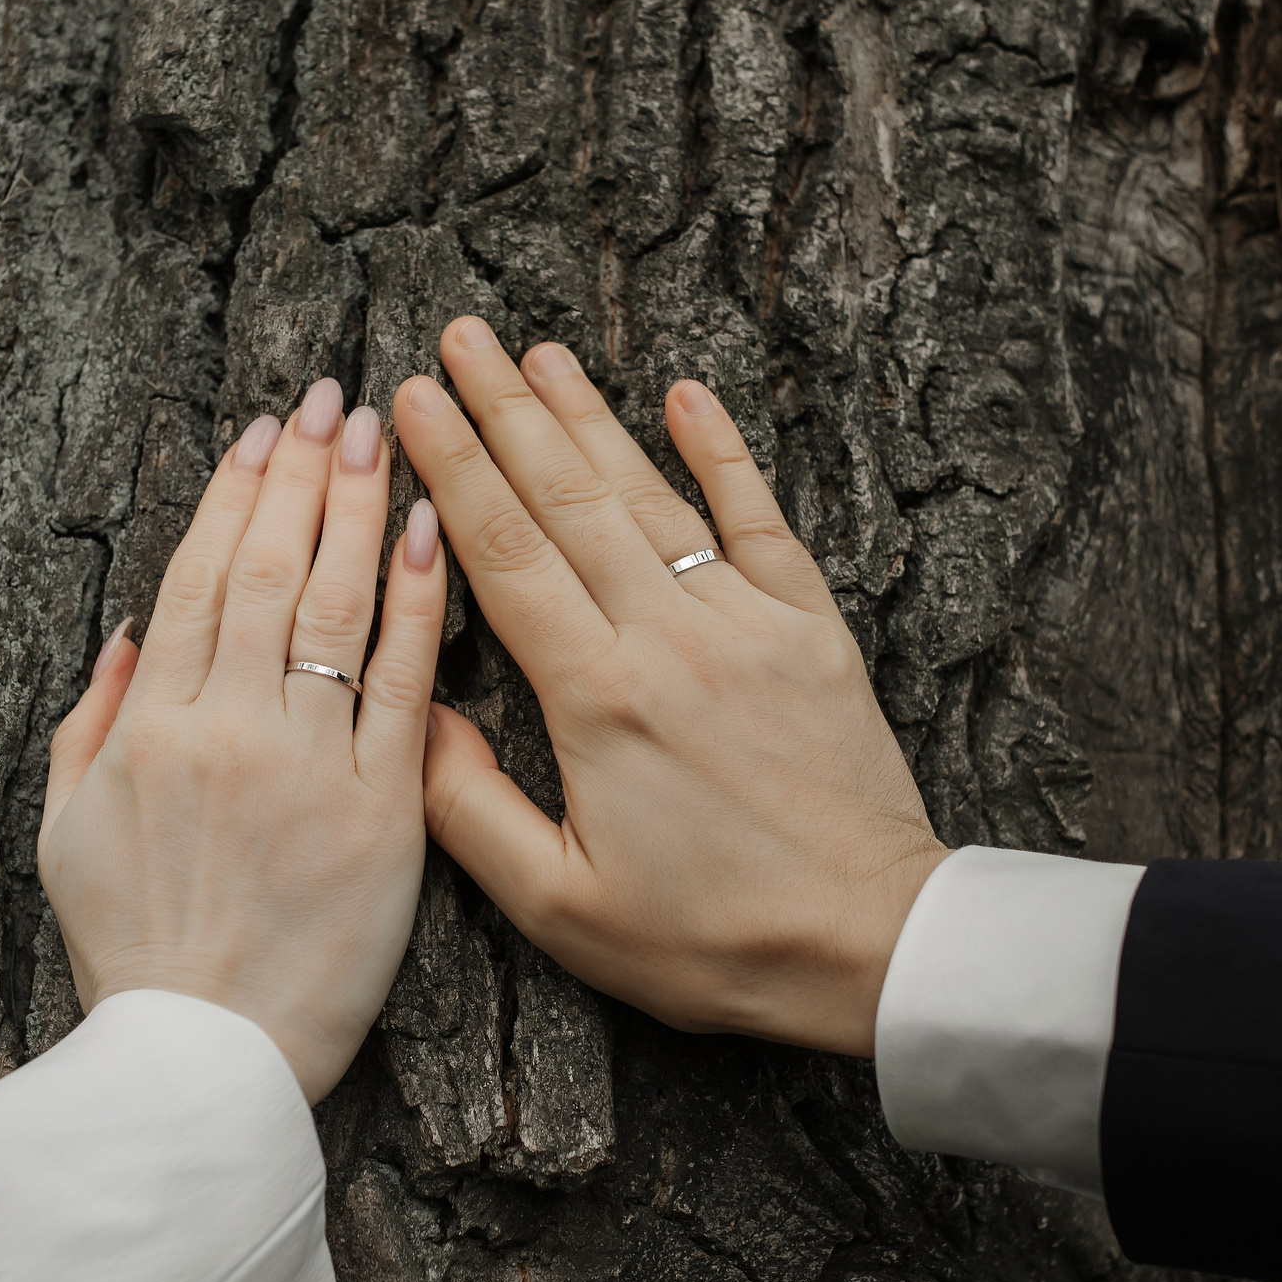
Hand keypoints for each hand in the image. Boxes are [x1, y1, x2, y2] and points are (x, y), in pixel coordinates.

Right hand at [38, 380, 447, 1100]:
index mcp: (149, 731)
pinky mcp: (381, 814)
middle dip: (302, 474)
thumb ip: (89, 726)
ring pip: (335, 608)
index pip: (197, 579)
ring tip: (381, 431)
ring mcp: (307, 767)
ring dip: (357, 507)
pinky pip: (406, 689)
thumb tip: (127, 636)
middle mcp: (226, 731)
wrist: (200, 1071)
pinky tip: (431, 532)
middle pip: (268, 571)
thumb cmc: (134, 961)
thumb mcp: (64, 838)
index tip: (262, 432)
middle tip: (333, 398)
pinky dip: (419, 605)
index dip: (232, 496)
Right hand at [393, 319, 947, 1056]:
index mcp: (597, 699)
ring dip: (589, 416)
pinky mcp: (813, 630)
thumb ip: (470, 807)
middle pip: (567, 499)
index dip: (451, 469)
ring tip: (537, 351)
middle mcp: (670, 638)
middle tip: (456, 337)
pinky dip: (724, 453)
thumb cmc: (711, 941)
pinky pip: (760, 520)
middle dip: (504, 411)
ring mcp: (748, 622)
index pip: (504, 554)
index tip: (410, 401)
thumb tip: (410, 715)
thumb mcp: (561, 906)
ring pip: (652, 495)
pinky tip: (688, 393)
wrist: (871, 944)